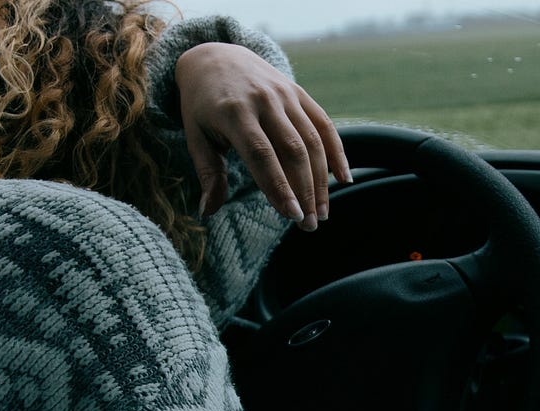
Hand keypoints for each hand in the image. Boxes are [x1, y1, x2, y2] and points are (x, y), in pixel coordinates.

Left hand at [175, 42, 350, 231]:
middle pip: (292, 150)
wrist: (215, 56)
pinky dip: (337, 151)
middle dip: (305, 191)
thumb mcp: (196, 136)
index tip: (292, 215)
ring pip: (312, 140)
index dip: (279, 186)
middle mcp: (263, 101)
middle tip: (310, 225)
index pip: (261, 155)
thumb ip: (208, 173)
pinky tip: (344, 178)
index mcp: (233, 112)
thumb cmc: (202, 105)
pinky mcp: (299, 93)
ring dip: (321, 179)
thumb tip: (208, 212)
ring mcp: (284, 95)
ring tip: (323, 212)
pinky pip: (324, 123)